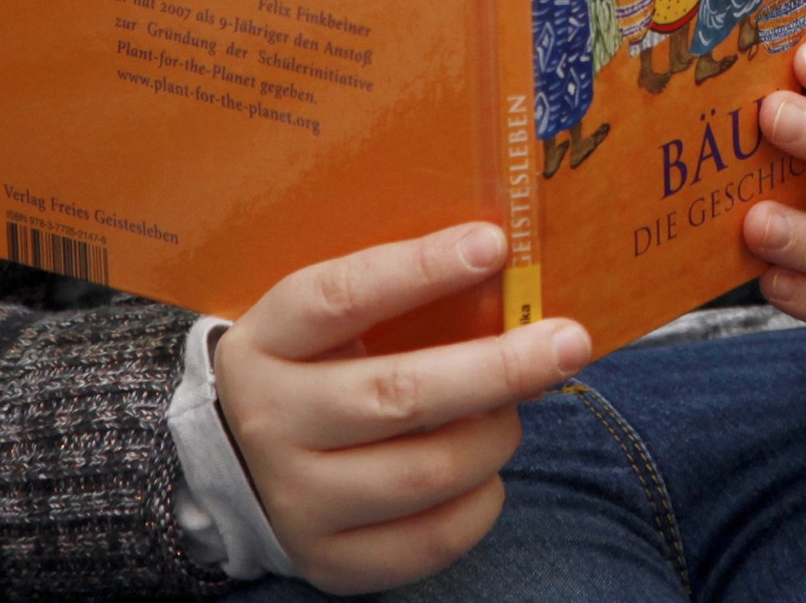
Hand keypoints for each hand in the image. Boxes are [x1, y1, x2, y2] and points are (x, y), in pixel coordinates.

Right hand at [213, 223, 590, 595]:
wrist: (236, 465)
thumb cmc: (315, 369)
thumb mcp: (325, 323)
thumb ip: (395, 294)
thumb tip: (504, 261)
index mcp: (270, 342)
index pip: (342, 297)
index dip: (420, 269)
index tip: (494, 245)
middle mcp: (272, 422)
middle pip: (400, 395)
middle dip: (500, 367)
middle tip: (569, 342)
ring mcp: (295, 499)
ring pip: (425, 472)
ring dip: (494, 436)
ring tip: (510, 412)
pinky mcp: (327, 560)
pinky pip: (427, 541)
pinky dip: (479, 504)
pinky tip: (486, 475)